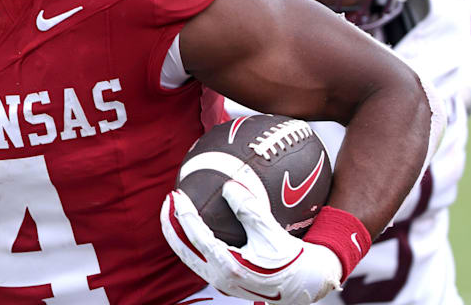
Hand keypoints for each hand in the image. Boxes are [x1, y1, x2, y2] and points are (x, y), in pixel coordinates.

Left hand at [161, 182, 340, 303]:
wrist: (303, 285)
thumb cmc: (291, 260)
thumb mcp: (272, 233)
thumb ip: (250, 209)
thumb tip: (230, 185)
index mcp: (229, 266)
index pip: (197, 238)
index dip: (184, 215)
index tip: (177, 195)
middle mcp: (219, 277)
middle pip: (183, 248)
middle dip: (171, 223)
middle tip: (168, 199)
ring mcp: (219, 280)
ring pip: (188, 255)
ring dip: (178, 232)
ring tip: (174, 210)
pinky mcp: (223, 278)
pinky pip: (199, 257)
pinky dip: (191, 239)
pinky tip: (194, 223)